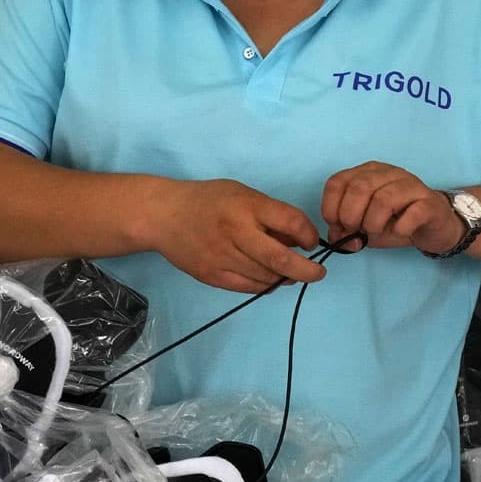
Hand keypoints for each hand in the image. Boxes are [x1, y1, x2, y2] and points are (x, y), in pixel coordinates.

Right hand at [145, 178, 323, 292]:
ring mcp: (222, 257)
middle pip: (280, 259)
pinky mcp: (212, 276)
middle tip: (317, 273)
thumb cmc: (209, 200)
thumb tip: (299, 240)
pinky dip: (265, 285)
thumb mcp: (242, 194)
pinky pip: (248, 287)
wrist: (163, 215)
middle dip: (306, 270)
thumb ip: (270, 214)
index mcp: (246, 206)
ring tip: (291, 273)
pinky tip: (270, 279)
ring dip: (285, 278)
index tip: (310, 241)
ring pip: (266, 277)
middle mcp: (235, 232)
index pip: (291, 222)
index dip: (308, 235)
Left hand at [322, 161, 462, 255]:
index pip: (338, 181)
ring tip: (376, 232)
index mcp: (367, 174)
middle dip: (351, 216)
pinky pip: (413, 212)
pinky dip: (401, 226)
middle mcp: (388, 173)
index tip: (337, 226)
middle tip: (356, 232)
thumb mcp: (364, 227)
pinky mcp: (429, 202)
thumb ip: (347, 231)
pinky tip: (399, 231)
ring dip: (373, 223)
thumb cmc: (396, 222)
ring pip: (384, 199)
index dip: (331, 207)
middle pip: (360, 188)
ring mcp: (411, 185)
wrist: (433, 226)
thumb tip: (337, 238)